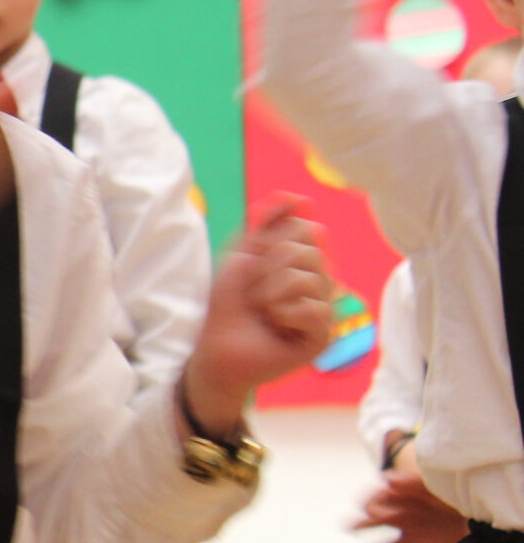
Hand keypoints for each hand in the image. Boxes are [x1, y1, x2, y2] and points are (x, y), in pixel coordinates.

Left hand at [182, 199, 332, 434]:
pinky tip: (277, 326)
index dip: (270, 243)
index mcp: (304, 260)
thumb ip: (267, 224)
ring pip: (310, 279)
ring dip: (270, 293)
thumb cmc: (230, 304)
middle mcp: (320, 281)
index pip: (305, 228)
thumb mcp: (242, 255)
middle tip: (255, 293)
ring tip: (264, 310)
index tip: (252, 263)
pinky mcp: (323, 335)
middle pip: (308, 250)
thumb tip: (297, 195)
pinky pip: (314, 310)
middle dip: (268, 269)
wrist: (217, 347)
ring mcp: (325, 308)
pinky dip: (284, 315)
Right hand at [357, 462, 468, 542]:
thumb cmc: (456, 495)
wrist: (485, 517)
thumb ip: (412, 480)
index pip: (377, 501)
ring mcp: (417, 539)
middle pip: (376, 523)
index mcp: (405, 503)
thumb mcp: (434, 483)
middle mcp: (406, 520)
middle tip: (349, 527)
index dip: (371, 505)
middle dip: (360, 525)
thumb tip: (387, 478)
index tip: (372, 510)